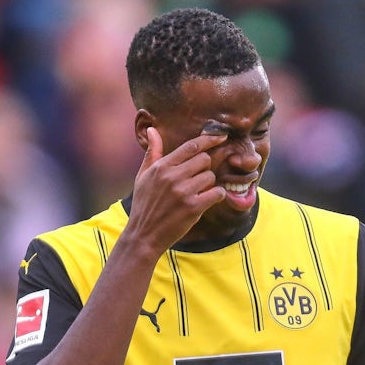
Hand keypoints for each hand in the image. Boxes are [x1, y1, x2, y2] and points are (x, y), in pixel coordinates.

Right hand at [126, 127, 226, 252]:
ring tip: (196, 194)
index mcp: (161, 167)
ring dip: (208, 185)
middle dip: (204, 168)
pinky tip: (206, 201)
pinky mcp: (193, 208)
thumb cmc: (144, 204)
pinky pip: (216, 193)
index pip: (191, 146)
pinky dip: (216, 196)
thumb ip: (152, 152)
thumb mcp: (143, 176)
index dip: (209, 139)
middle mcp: (172, 176)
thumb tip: (152, 129)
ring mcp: (183, 192)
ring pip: (210, 177)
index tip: (221, 137)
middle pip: (204, 160)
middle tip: (196, 180)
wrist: (144, 235)